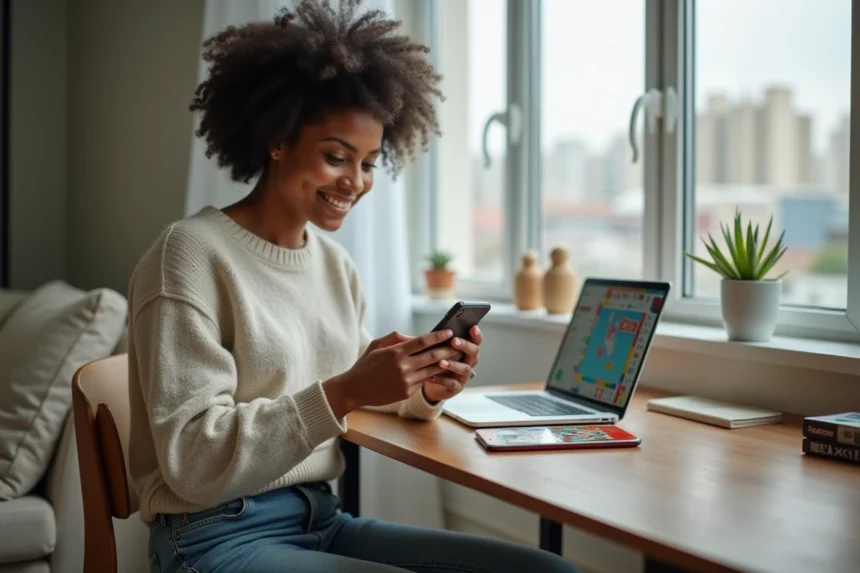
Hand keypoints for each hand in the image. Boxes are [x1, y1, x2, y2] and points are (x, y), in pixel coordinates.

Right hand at [322, 329, 459, 417]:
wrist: (354, 389)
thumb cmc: (366, 364)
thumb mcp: (377, 345)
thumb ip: (396, 338)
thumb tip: (415, 337)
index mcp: (395, 352)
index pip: (423, 341)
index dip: (438, 336)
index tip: (449, 332)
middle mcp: (403, 367)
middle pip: (432, 356)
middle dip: (448, 349)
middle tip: (459, 344)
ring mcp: (406, 381)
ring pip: (432, 370)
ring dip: (445, 363)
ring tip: (455, 357)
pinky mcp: (407, 392)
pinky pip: (423, 381)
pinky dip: (433, 375)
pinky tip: (441, 370)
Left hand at [422, 325, 482, 403]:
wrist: (435, 385)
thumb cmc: (439, 362)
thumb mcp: (442, 350)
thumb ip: (443, 342)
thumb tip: (437, 331)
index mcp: (467, 351)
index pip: (476, 341)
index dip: (477, 335)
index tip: (473, 327)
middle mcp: (469, 362)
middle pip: (474, 353)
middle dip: (465, 346)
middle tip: (454, 341)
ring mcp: (464, 376)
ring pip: (464, 369)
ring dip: (453, 364)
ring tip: (441, 362)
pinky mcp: (457, 387)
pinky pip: (451, 383)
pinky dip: (441, 379)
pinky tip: (431, 376)